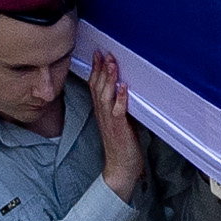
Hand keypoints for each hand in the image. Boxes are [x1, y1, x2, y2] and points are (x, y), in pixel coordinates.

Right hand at [84, 44, 141, 197]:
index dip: (95, 70)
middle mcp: (102, 114)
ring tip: (112, 63)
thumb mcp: (119, 121)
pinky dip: (120, 97)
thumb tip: (126, 90)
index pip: (94, 86)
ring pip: (105, 95)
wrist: (120, 167)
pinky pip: (118, 110)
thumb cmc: (122, 145)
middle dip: (100, 68)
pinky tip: (123, 87)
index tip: (98, 55)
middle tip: (103, 53)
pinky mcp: (119, 128)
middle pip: (97, 87)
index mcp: (101, 112)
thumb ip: (120, 106)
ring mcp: (109, 121)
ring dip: (109, 78)